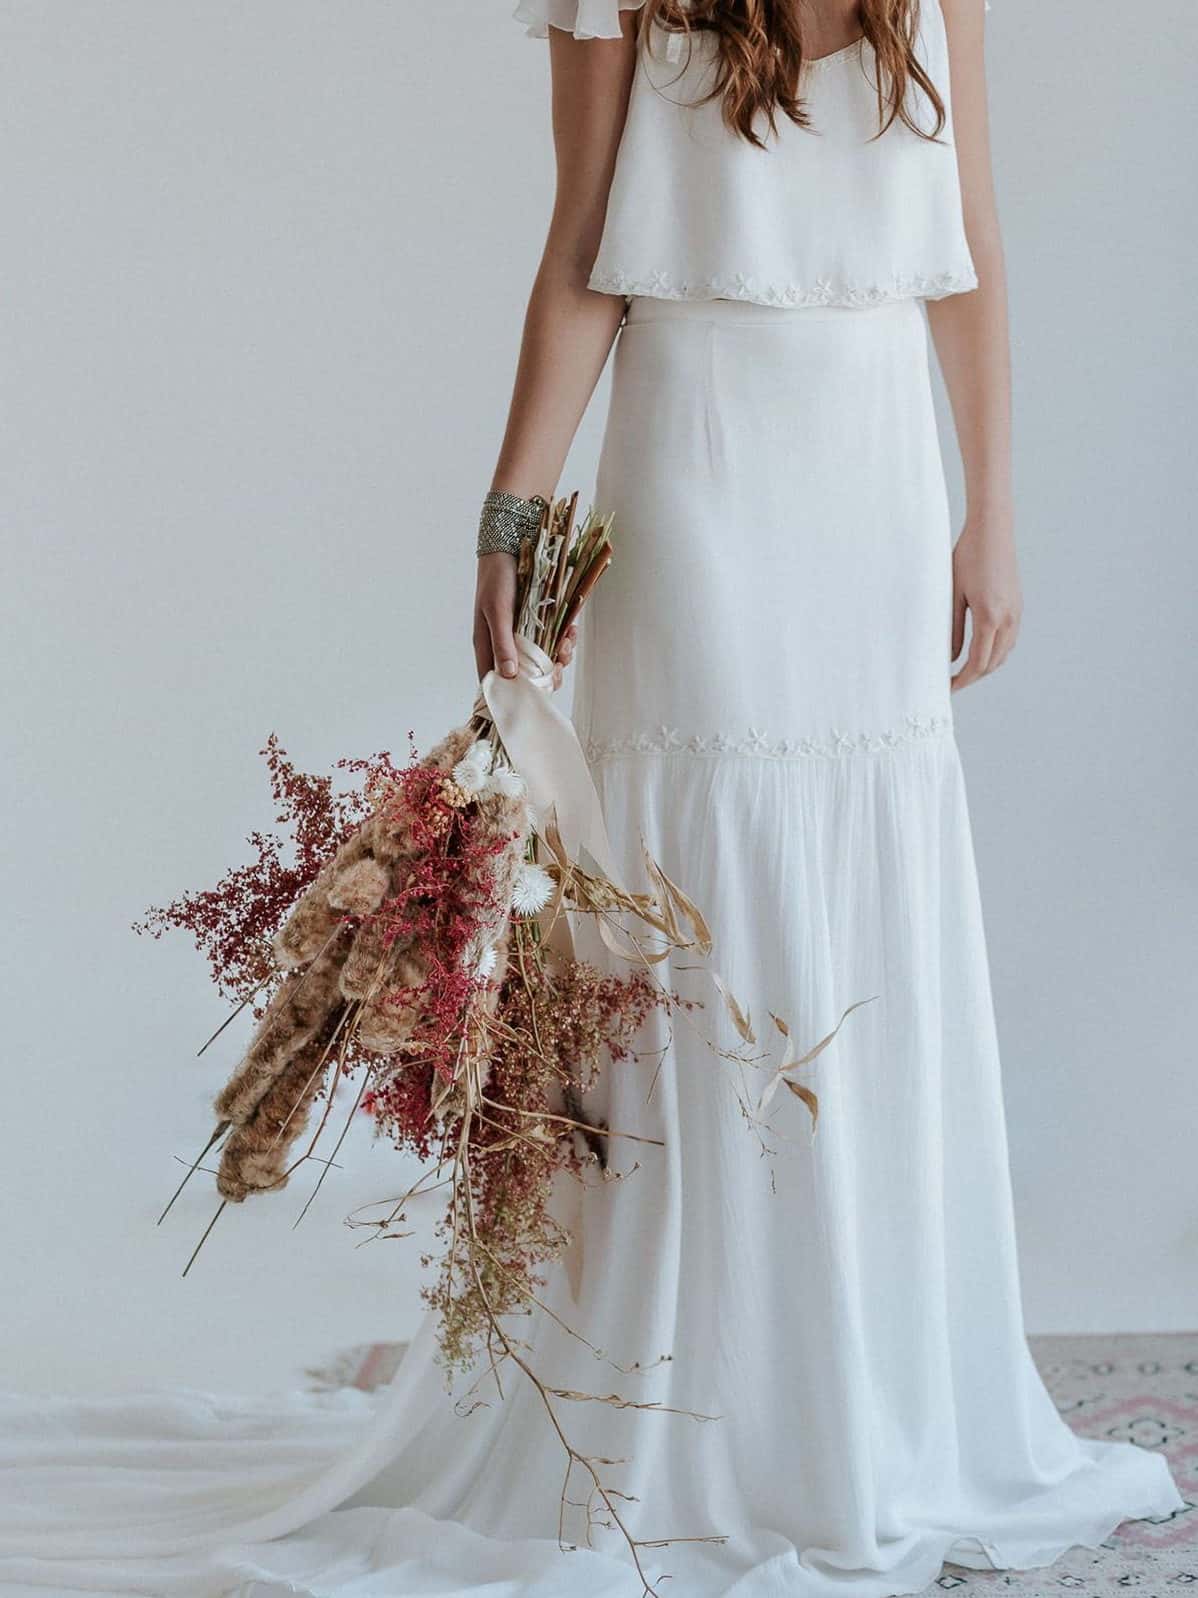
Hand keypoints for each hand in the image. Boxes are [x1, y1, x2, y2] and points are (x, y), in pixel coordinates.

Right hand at [472, 554, 579, 688]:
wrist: (512, 548)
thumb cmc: (496, 579)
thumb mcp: (498, 610)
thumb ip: (502, 642)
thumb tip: (508, 675)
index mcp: (488, 646)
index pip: (495, 682)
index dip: (511, 695)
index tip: (531, 699)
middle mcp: (506, 645)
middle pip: (526, 676)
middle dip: (545, 676)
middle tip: (559, 669)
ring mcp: (525, 636)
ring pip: (544, 660)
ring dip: (560, 656)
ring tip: (567, 643)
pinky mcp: (540, 625)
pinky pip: (555, 640)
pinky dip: (565, 639)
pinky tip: (571, 630)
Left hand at [950, 517, 1021, 691]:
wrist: (992, 531)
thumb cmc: (967, 557)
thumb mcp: (952, 594)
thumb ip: (953, 628)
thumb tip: (951, 657)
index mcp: (990, 617)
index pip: (978, 663)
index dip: (963, 680)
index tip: (948, 688)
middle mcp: (1008, 618)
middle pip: (993, 663)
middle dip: (973, 677)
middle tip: (952, 683)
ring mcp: (1016, 613)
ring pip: (1004, 654)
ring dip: (985, 667)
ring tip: (964, 671)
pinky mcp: (1018, 606)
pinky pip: (1009, 640)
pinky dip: (996, 652)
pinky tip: (980, 651)